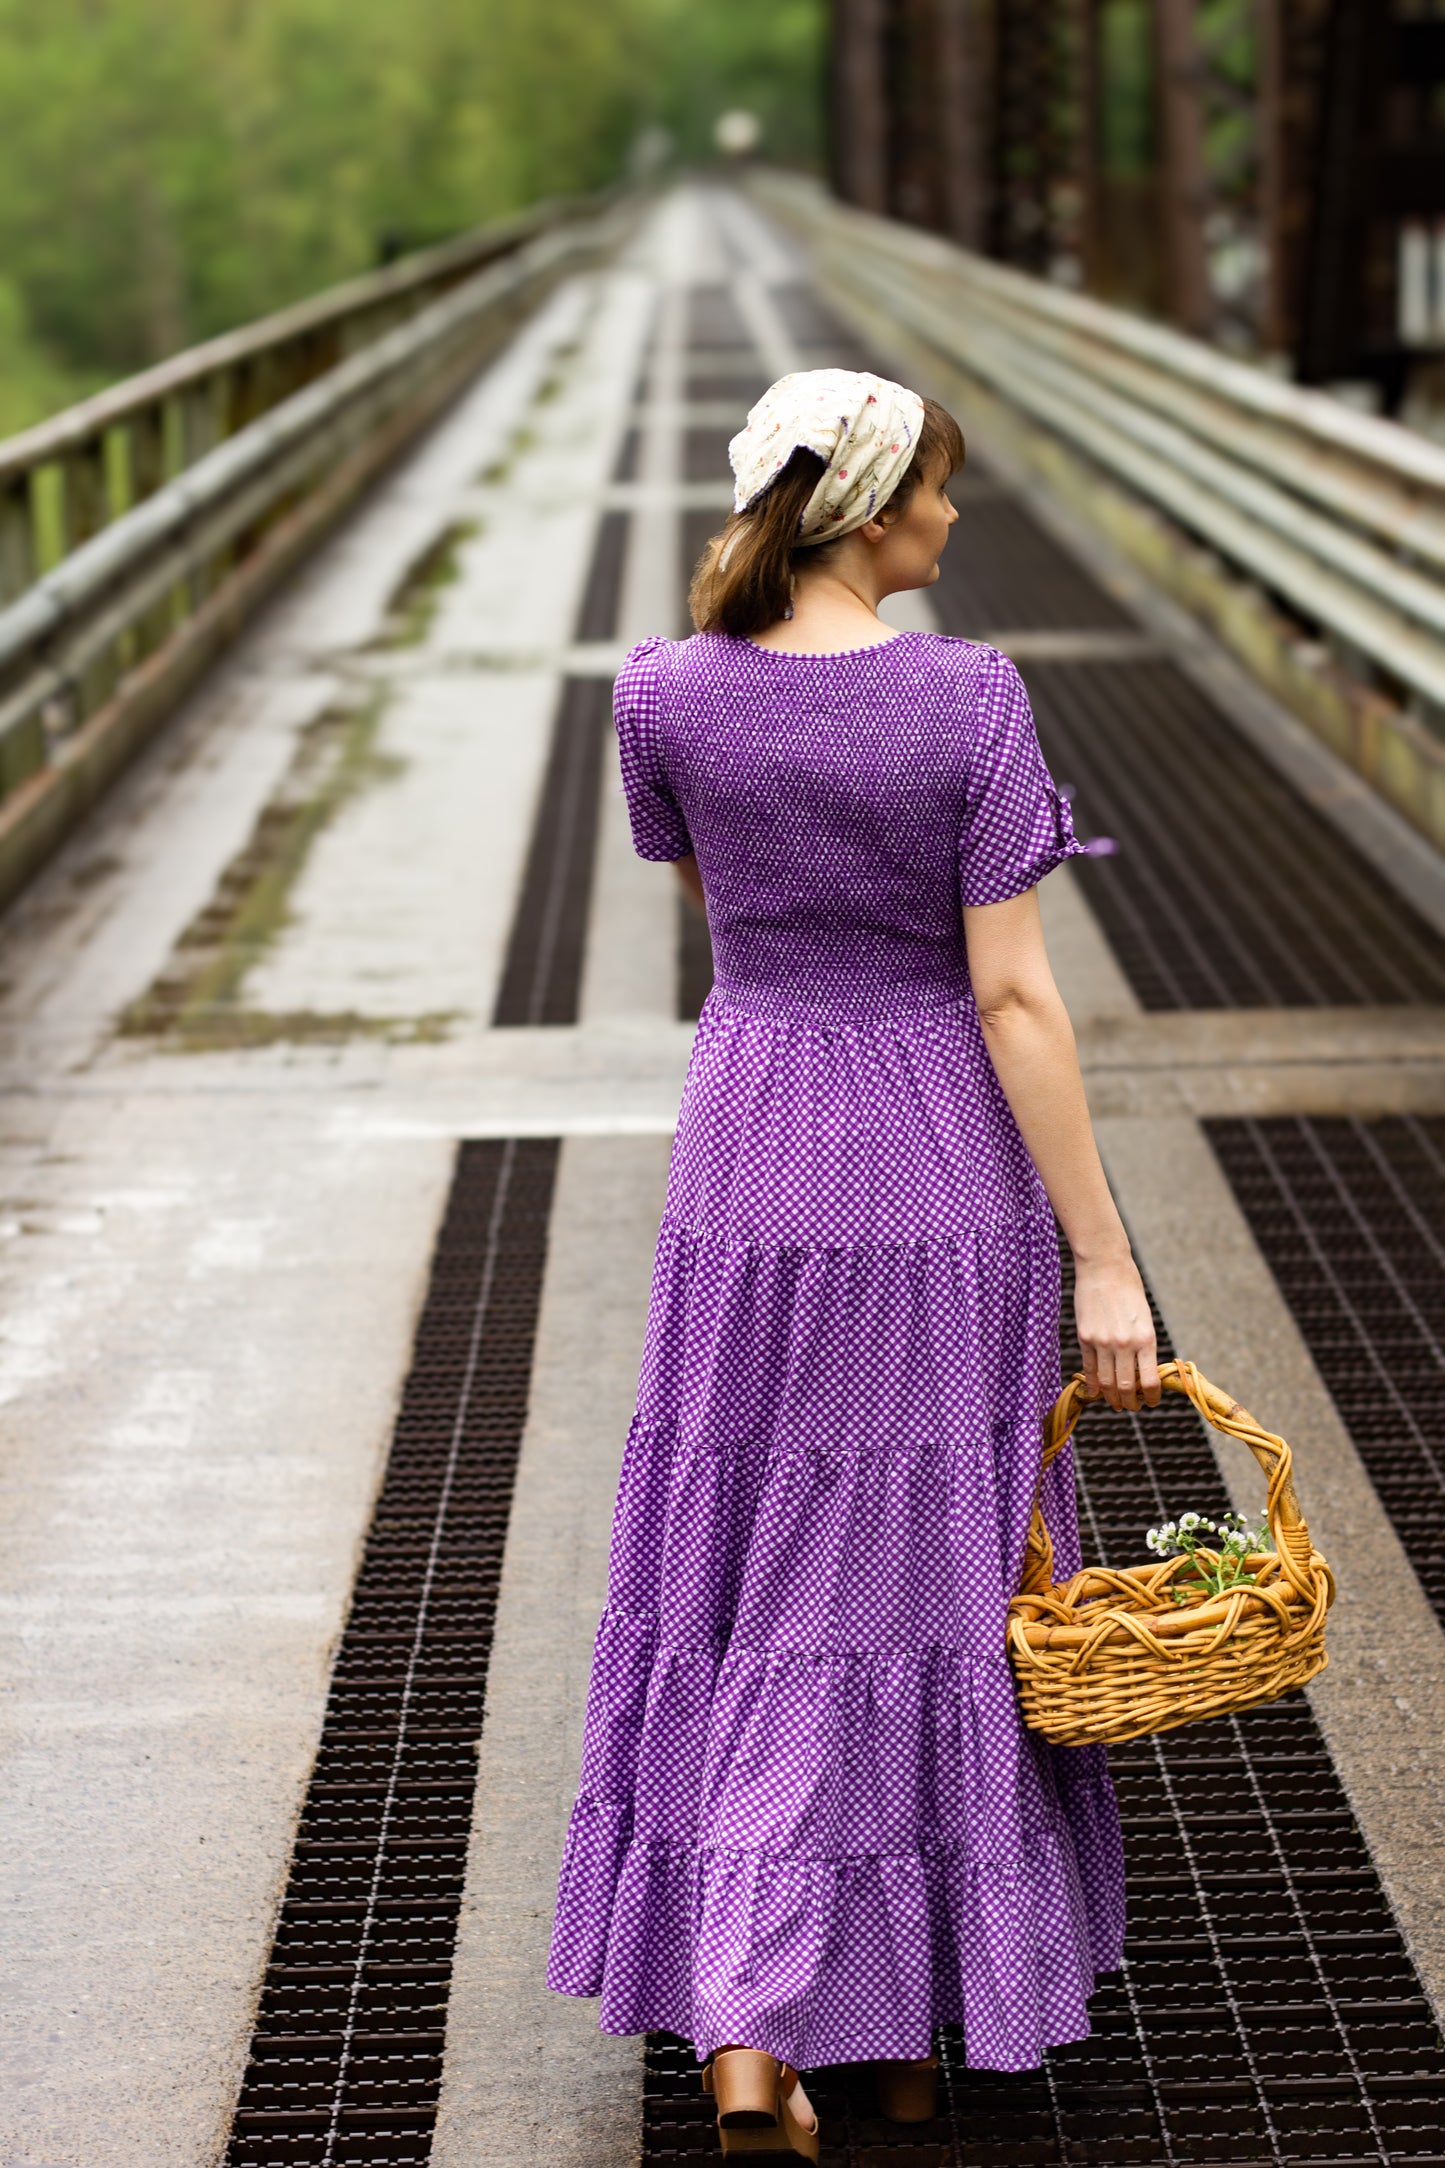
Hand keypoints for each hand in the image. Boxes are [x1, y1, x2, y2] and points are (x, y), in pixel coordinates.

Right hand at [1074, 1252, 1159, 1412]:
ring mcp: (1102, 1342)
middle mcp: (1124, 1344)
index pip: (1150, 1382)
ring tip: (1115, 1403)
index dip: (1152, 1398)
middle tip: (1132, 1407)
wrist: (1105, 1267)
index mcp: (1146, 1339)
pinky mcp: (1085, 1337)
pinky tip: (1096, 1391)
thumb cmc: (1129, 1290)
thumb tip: (1141, 1373)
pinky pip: (1089, 1368)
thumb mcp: (1145, 1319)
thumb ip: (1143, 1345)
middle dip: (1130, 1403)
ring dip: (1111, 1398)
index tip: (1151, 1402)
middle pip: (1126, 1388)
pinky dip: (1093, 1384)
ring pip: (1106, 1382)